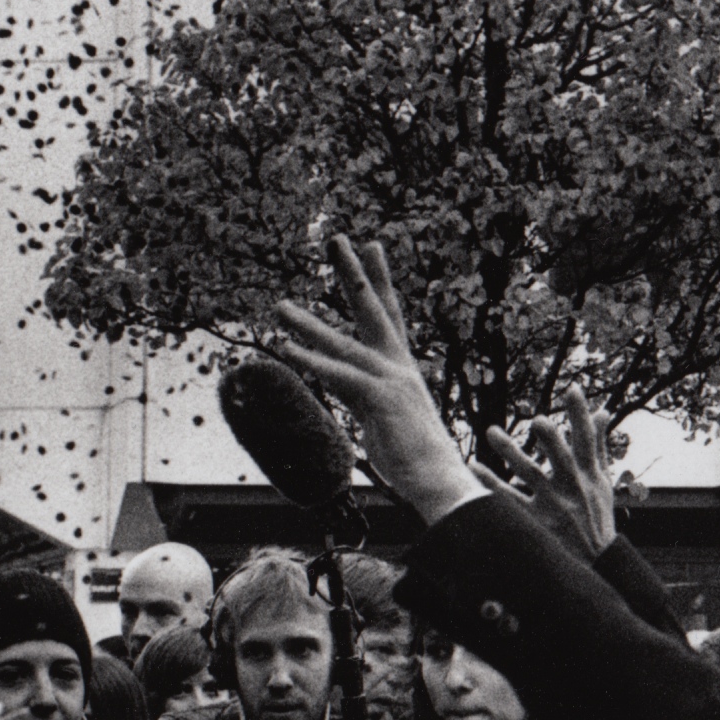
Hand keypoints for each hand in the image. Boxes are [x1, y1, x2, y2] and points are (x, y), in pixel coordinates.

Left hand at [273, 234, 488, 524]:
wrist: (441, 482)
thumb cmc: (420, 461)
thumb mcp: (393, 423)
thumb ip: (375, 406)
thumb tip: (368, 408)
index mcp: (403, 368)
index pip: (390, 314)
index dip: (379, 279)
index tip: (371, 246)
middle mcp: (399, 366)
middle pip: (373, 309)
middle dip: (353, 273)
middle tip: (337, 238)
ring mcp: (391, 380)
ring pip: (343, 344)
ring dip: (308, 325)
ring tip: (279, 306)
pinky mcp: (380, 400)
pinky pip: (339, 376)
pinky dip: (311, 361)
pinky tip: (285, 348)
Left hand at [480, 384, 617, 557]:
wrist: (594, 565)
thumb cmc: (597, 517)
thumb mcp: (603, 481)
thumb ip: (600, 445)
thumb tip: (602, 411)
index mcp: (590, 475)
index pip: (588, 439)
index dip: (581, 414)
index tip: (572, 388)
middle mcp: (572, 488)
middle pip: (561, 458)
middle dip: (551, 439)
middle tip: (537, 420)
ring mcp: (552, 505)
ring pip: (529, 474)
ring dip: (509, 452)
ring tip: (490, 432)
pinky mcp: (534, 522)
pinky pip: (507, 499)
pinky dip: (489, 482)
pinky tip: (473, 465)